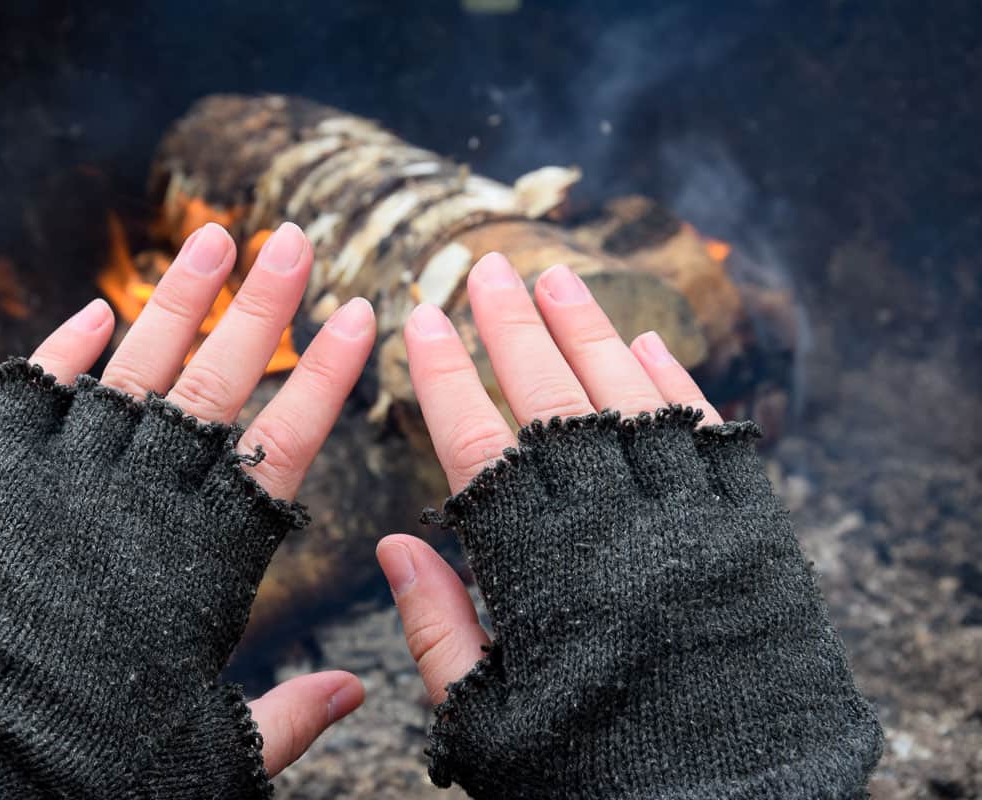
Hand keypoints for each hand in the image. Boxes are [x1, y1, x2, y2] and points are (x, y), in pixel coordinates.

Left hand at [29, 221, 373, 776]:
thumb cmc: (91, 761)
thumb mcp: (211, 755)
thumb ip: (288, 718)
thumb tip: (357, 698)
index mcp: (207, 559)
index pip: (284, 446)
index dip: (328, 378)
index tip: (360, 315)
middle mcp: (145, 503)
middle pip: (215, 386)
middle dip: (261, 309)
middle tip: (294, 240)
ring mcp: (71, 483)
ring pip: (135, 372)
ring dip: (176, 303)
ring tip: (214, 238)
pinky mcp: (2, 485)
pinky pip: (33, 399)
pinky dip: (62, 352)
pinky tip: (94, 310)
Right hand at [376, 252, 721, 703]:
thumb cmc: (598, 779)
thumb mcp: (492, 728)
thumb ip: (439, 631)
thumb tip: (395, 544)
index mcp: (545, 581)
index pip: (480, 451)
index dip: (445, 379)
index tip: (421, 319)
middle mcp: (618, 537)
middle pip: (554, 405)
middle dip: (514, 330)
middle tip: (485, 268)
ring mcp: (692, 530)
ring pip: (631, 404)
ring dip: (589, 333)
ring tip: (554, 277)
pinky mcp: (756, 539)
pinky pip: (713, 441)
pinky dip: (676, 386)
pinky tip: (643, 343)